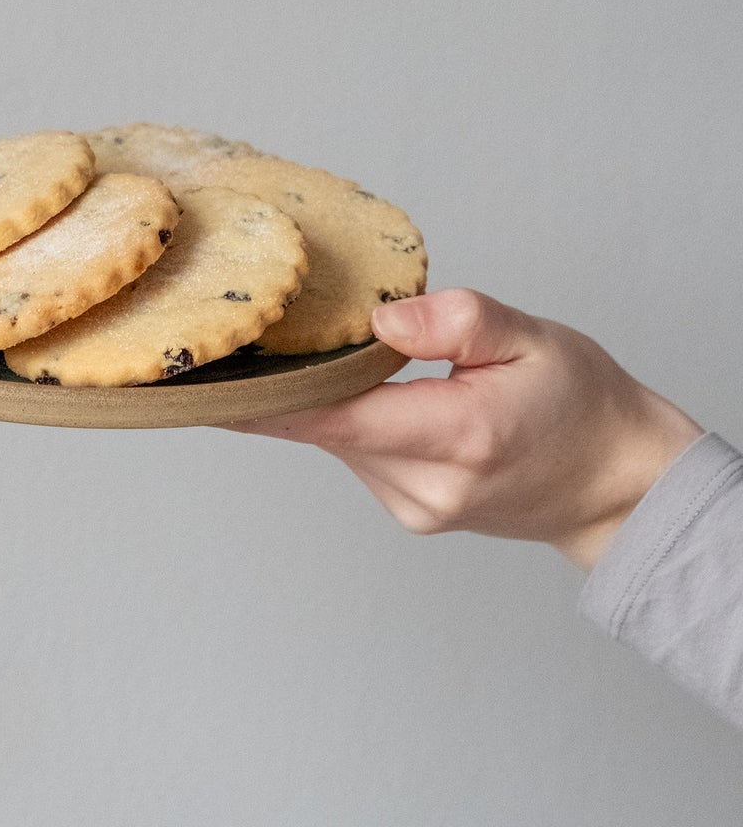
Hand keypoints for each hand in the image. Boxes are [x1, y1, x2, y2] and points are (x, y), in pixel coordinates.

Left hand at [227, 289, 703, 569]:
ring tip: (327, 345)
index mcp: (458, 436)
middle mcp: (427, 485)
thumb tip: (381, 317)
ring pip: (338, 438)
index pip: (334, 418)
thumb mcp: (533, 337)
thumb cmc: (582, 403)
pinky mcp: (410, 509)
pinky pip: (358, 451)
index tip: (207, 379)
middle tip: (246, 327)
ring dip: (328, 395)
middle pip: (326, 425)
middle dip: (291, 379)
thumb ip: (456, 321)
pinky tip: (370, 384)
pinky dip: (352, 416)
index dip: (265, 398)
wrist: (618, 483)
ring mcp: (415, 506)